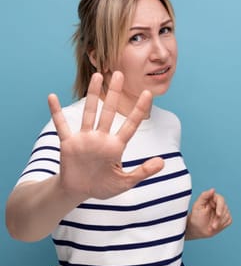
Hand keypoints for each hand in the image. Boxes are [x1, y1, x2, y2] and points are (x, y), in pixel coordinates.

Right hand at [48, 71, 163, 201]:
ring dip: (92, 95)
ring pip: (90, 113)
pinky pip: (61, 125)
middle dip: (115, 93)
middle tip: (120, 73)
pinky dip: (56, 112)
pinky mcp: (69, 143)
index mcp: (116, 146)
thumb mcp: (125, 182)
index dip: (139, 110)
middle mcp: (101, 138)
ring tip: (98, 76)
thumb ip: (143, 172)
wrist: (79, 192)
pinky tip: (52, 97)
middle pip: (110, 112)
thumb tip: (163, 162)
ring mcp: (84, 139)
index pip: (131, 125)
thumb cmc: (103, 186)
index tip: (148, 94)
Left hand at [186, 188, 232, 239]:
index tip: (218, 215)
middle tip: (212, 226)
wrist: (197, 229)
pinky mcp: (226, 218)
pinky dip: (222, 225)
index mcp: (212, 198)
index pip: (221, 199)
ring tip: (212, 227)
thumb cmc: (196, 217)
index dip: (220, 207)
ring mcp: (223, 211)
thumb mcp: (197, 206)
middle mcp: (219, 204)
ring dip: (220, 223)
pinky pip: (229, 220)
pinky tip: (216, 226)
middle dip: (219, 219)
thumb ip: (204, 196)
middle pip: (225, 208)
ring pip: (227, 215)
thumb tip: (213, 189)